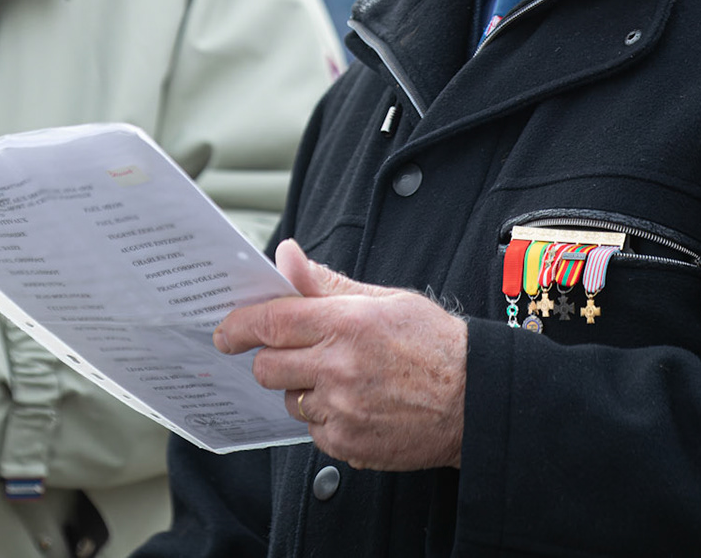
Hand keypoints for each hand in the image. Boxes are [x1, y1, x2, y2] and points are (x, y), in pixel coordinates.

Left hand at [213, 239, 466, 470]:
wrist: (475, 401)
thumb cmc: (435, 345)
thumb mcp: (385, 300)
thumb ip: (327, 283)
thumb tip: (287, 256)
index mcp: (348, 324)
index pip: (271, 322)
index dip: (238, 326)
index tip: (225, 331)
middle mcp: (340, 368)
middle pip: (267, 366)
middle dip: (270, 358)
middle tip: (292, 352)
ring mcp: (342, 410)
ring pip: (289, 398)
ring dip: (302, 388)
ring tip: (343, 378)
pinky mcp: (347, 443)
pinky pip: (311, 428)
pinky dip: (324, 416)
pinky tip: (356, 403)